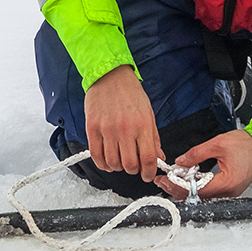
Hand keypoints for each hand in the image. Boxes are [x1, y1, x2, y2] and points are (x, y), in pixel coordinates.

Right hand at [83, 65, 162, 183]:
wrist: (109, 75)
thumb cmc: (130, 92)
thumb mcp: (148, 113)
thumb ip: (154, 138)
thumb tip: (159, 158)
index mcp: (142, 124)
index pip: (148, 158)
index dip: (149, 172)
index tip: (148, 175)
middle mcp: (125, 128)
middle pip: (130, 164)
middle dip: (134, 170)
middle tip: (134, 166)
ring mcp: (107, 129)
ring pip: (113, 163)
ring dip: (118, 167)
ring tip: (120, 161)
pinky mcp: (92, 128)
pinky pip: (96, 155)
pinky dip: (103, 164)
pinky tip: (107, 161)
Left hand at [164, 129, 251, 199]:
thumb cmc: (247, 144)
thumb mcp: (218, 144)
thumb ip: (196, 153)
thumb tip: (181, 161)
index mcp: (226, 183)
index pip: (195, 190)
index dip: (177, 185)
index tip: (165, 178)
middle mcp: (229, 192)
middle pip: (197, 196)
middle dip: (178, 188)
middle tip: (163, 180)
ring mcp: (231, 192)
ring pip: (203, 195)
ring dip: (186, 187)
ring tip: (172, 178)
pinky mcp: (231, 187)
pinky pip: (210, 191)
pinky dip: (197, 185)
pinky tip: (188, 178)